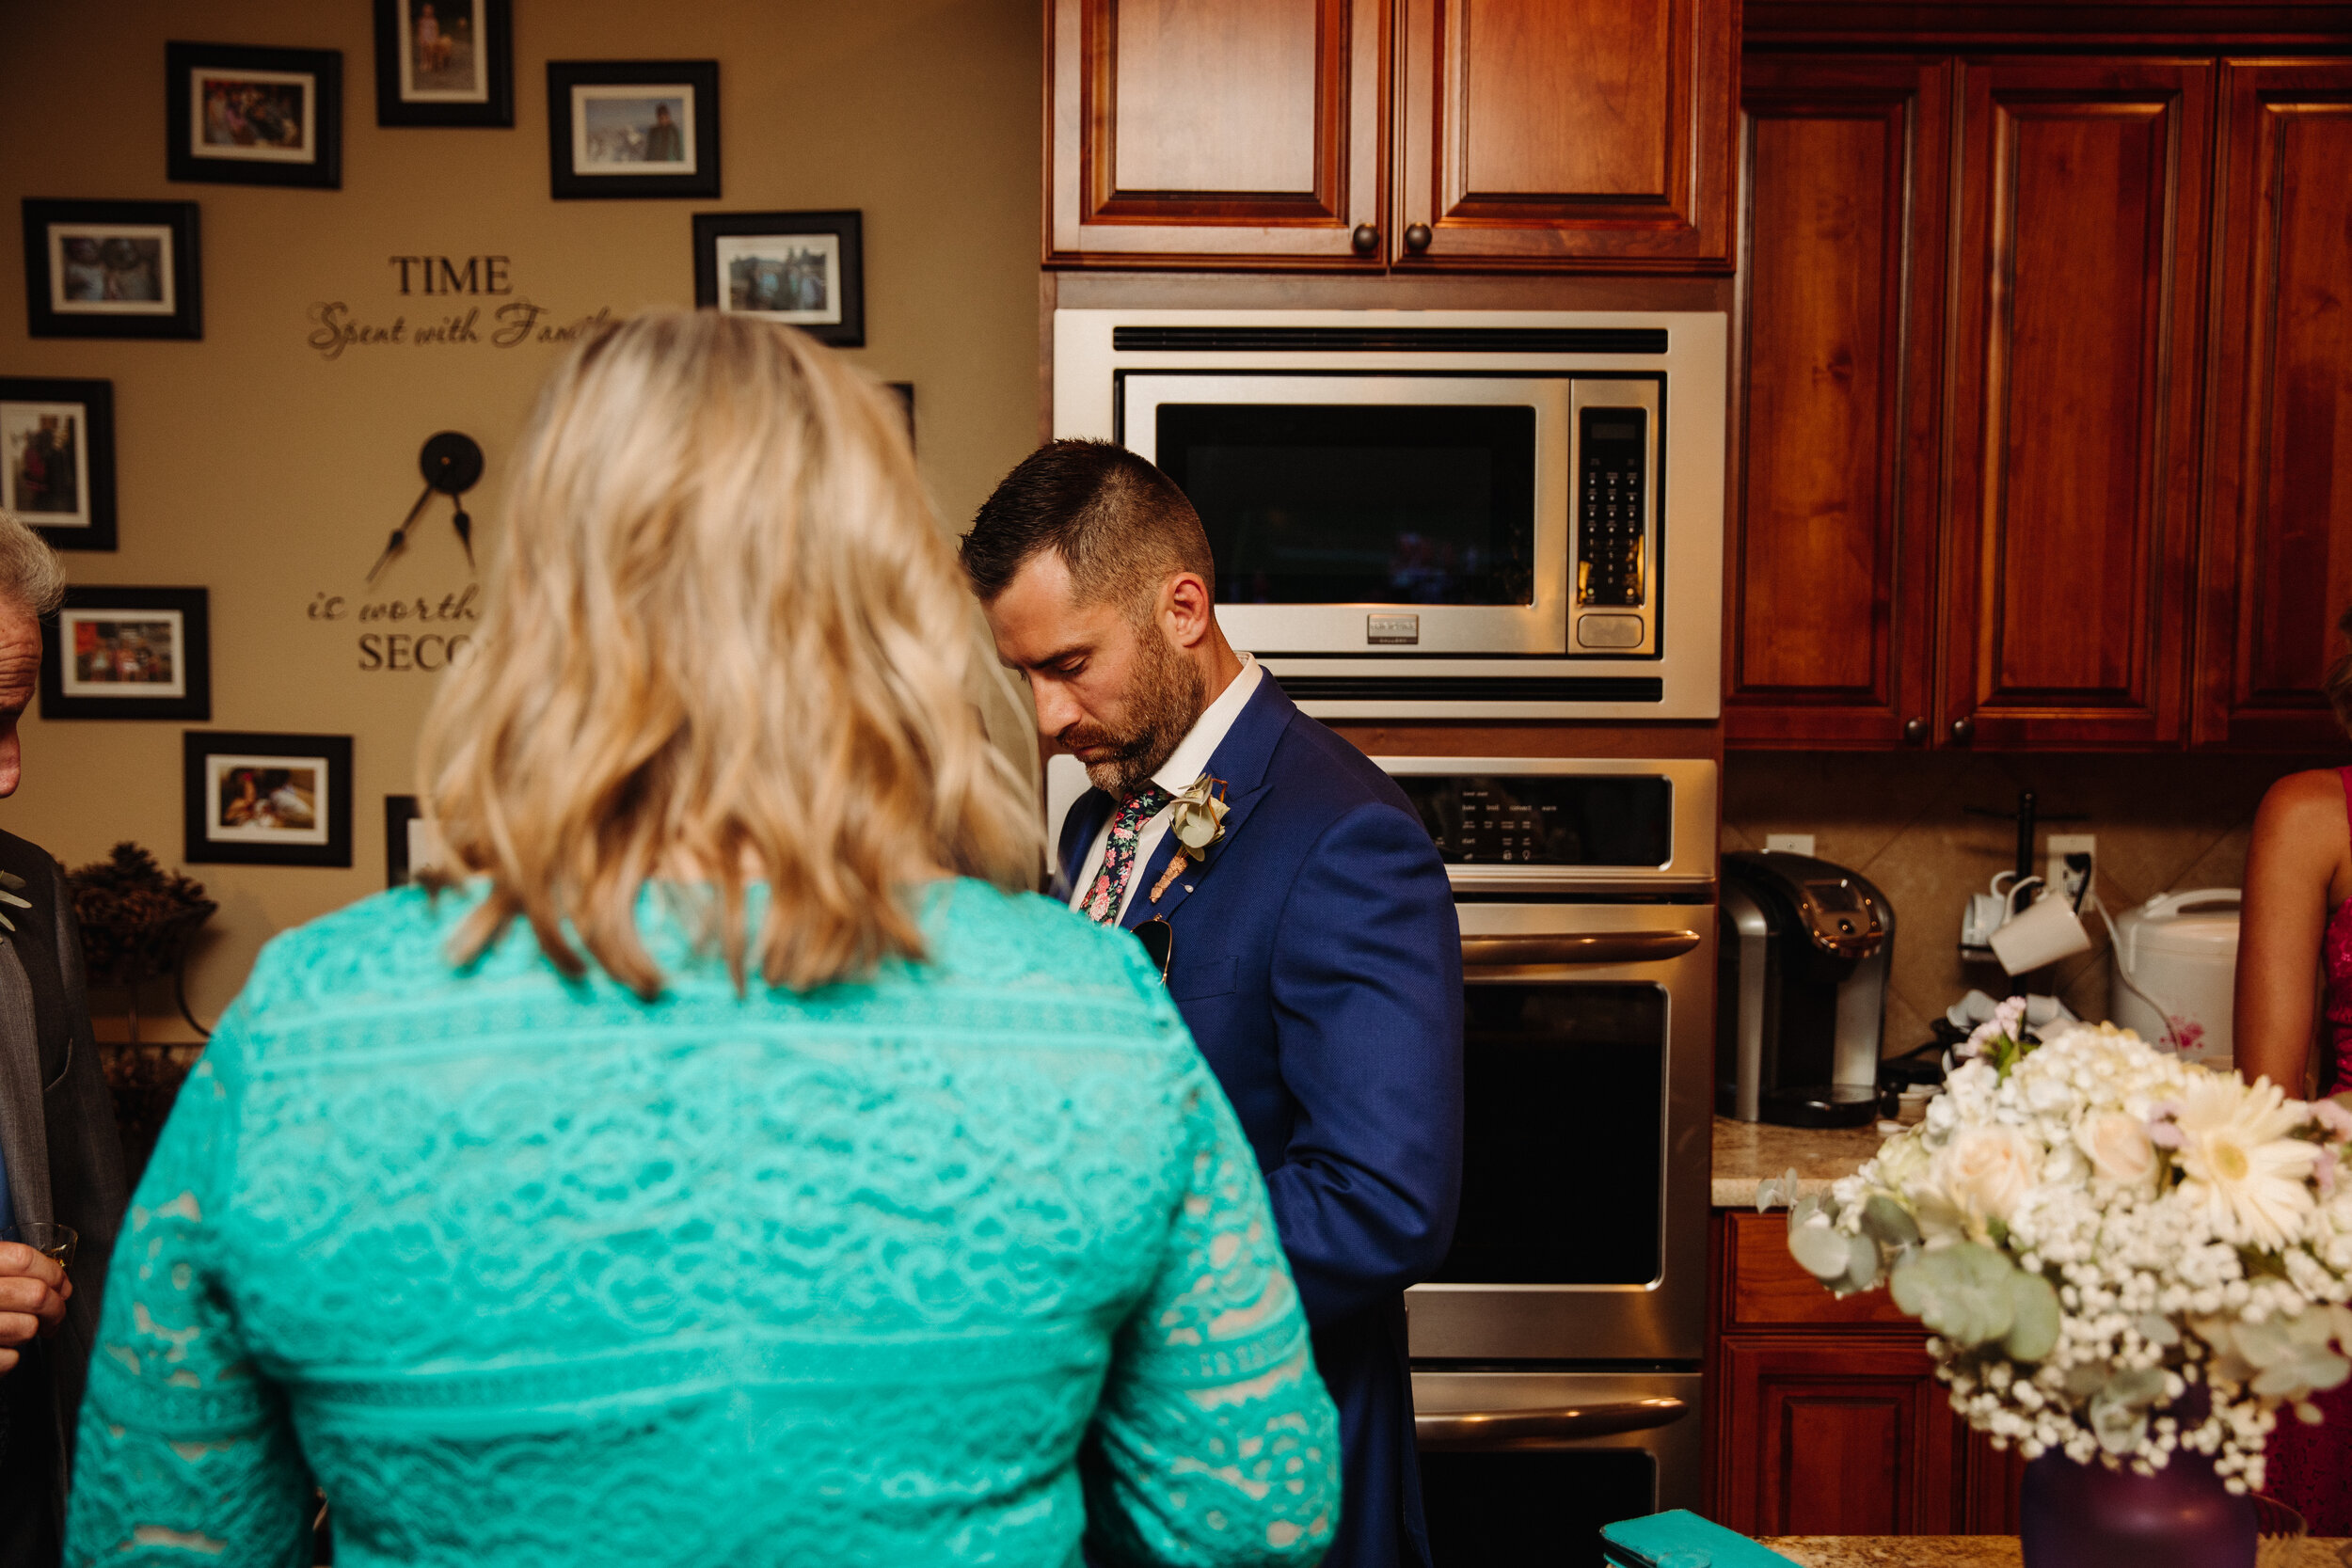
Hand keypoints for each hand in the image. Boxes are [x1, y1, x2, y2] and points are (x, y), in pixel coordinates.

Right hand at [0, 1241, 69, 1373]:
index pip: (23, 1259)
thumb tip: (54, 1276)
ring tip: (21, 1330)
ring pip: (26, 1327)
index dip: (51, 1271)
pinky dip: (10, 1357)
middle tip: (55, 1313)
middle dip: (55, 1307)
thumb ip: (4, 1270)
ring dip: (31, 1331)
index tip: (61, 1284)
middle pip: (35, 1294)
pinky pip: (9, 1358)